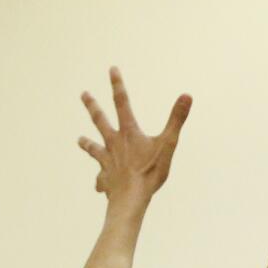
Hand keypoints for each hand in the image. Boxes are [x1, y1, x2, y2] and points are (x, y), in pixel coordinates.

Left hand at [78, 67, 190, 202]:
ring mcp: (107, 161)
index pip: (122, 103)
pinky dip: (100, 182)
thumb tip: (187, 95)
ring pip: (94, 149)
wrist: (130, 198)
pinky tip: (98, 187)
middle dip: (93, 106)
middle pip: (100, 121)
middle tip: (84, 94)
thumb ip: (177, 120)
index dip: (118, 85)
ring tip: (80, 140)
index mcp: (128, 133)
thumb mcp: (168, 144)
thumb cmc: (150, 172)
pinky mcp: (105, 179)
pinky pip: (101, 180)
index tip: (112, 69)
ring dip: (87, 144)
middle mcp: (113, 144)